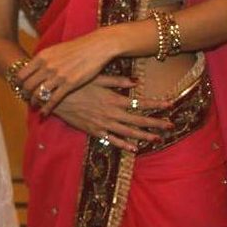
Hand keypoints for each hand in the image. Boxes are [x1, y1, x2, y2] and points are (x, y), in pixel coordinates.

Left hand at [17, 28, 115, 112]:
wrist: (95, 47)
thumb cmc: (77, 47)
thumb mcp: (56, 49)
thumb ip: (45, 58)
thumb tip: (35, 65)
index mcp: (42, 56)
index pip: (22, 73)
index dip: (18, 83)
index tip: (19, 87)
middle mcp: (47, 66)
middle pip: (28, 85)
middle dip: (25, 94)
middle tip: (26, 98)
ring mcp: (57, 76)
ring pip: (39, 93)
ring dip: (35, 102)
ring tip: (34, 106)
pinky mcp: (69, 84)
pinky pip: (53, 100)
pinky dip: (47, 108)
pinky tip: (44, 113)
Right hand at [48, 75, 173, 151]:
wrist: (55, 98)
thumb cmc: (76, 84)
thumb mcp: (96, 78)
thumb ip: (116, 81)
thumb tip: (135, 81)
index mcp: (113, 98)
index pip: (139, 102)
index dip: (156, 103)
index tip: (170, 103)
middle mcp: (111, 113)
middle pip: (138, 120)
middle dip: (155, 123)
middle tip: (170, 125)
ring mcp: (103, 124)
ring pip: (128, 132)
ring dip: (144, 136)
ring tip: (157, 138)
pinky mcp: (94, 131)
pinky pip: (112, 140)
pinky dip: (124, 145)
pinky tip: (135, 148)